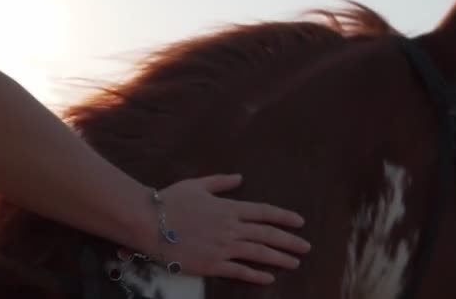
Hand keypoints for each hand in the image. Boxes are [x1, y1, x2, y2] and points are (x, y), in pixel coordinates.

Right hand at [149, 174, 309, 284]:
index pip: (263, 212)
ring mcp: (223, 247)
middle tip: (306, 247)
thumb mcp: (196, 185)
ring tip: (295, 262)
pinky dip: (256, 275)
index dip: (284, 217)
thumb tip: (240, 177)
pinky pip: (240, 271)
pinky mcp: (212, 264)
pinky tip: (269, 278)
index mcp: (228, 207)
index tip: (299, 222)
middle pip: (267, 235)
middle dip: (290, 241)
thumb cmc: (170, 201)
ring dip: (279, 258)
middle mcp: (230, 228)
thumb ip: (220, 182)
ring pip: (259, 253)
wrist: (149, 222)